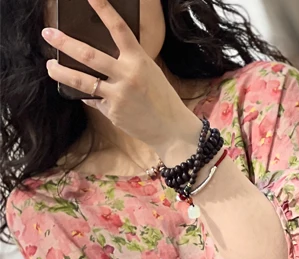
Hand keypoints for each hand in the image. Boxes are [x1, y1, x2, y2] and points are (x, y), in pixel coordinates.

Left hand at [41, 0, 199, 150]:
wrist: (172, 129)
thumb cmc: (163, 99)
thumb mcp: (150, 72)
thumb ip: (129, 61)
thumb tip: (104, 51)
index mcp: (139, 61)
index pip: (118, 29)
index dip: (103, 10)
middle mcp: (127, 76)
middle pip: (88, 55)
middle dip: (64, 43)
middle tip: (48, 33)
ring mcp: (118, 95)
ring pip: (81, 80)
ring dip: (61, 71)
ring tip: (50, 66)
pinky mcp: (112, 112)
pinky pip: (92, 99)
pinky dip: (86, 94)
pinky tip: (80, 91)